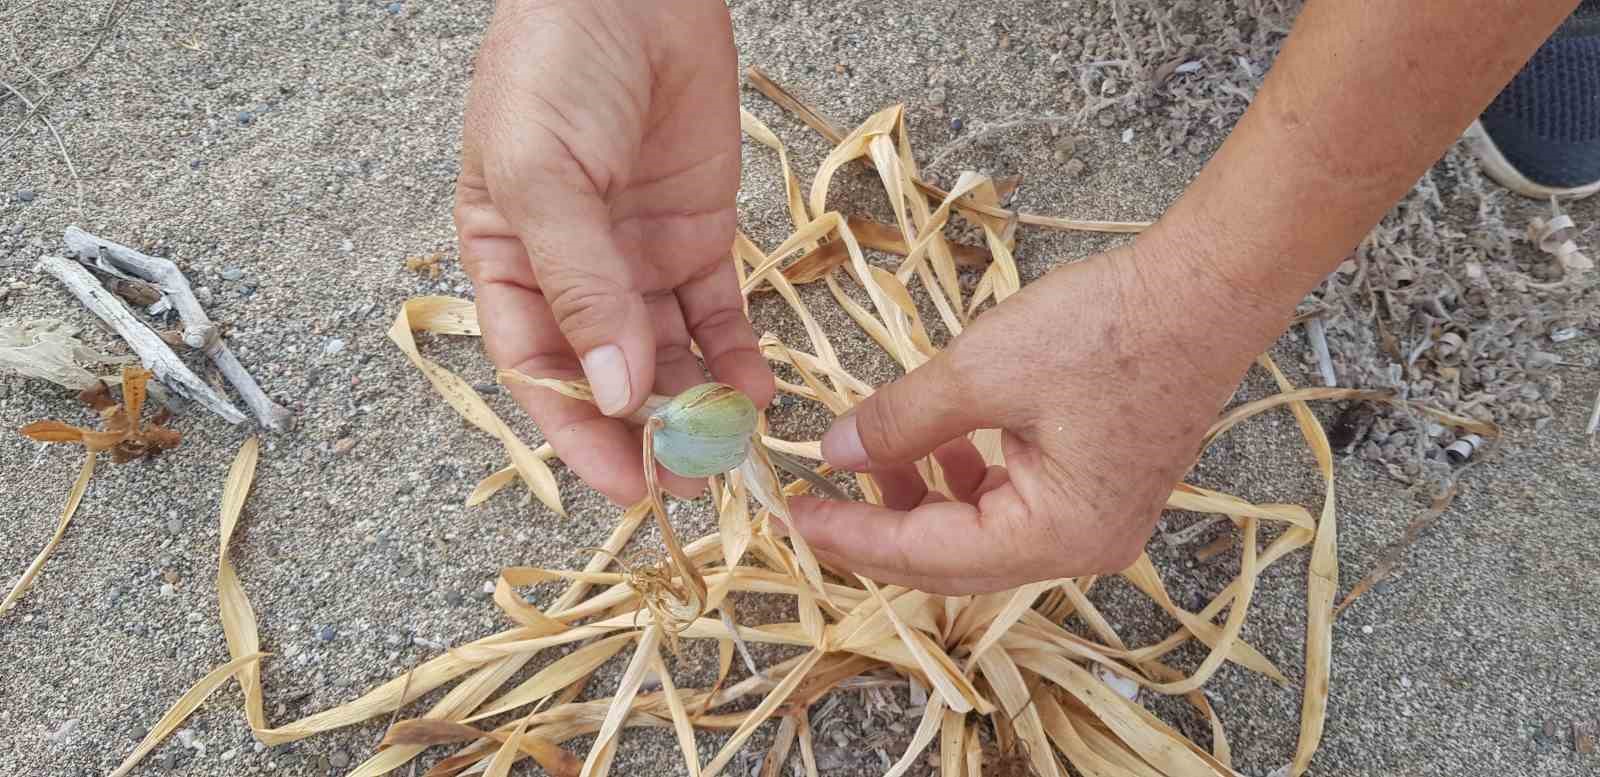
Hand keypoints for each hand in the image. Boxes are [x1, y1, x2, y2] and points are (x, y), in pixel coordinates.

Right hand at [454, 0, 772, 505]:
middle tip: (696, 481)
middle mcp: (573, 274)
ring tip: (737, 448)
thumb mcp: (545, 176)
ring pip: (668, 355)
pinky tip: (760, 392)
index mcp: (508, 264)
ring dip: (698, 404)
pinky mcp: (698, 238)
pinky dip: (738, 356)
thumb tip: (612, 392)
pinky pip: (719, 314)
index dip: (578, 435)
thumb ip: (580, 285)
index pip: (539, 372)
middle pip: (608, 375)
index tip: (626, 486)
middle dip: (648, 433)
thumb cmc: (558, 64)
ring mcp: (638, 259)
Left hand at [786, 237, 1291, 594]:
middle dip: (879, 530)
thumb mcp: (982, 371)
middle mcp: (1082, 546)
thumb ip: (899, 421)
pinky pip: (1013, 503)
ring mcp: (1098, 520)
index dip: (852, 535)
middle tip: (813, 502)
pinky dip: (965, 478)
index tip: (793, 513)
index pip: (928, 556)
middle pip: (953, 561)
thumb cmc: (1107, 330)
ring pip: (981, 534)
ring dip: (921, 501)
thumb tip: (834, 451)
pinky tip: (936, 438)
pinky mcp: (1102, 486)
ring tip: (871, 456)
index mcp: (1058, 536)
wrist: (1205, 288)